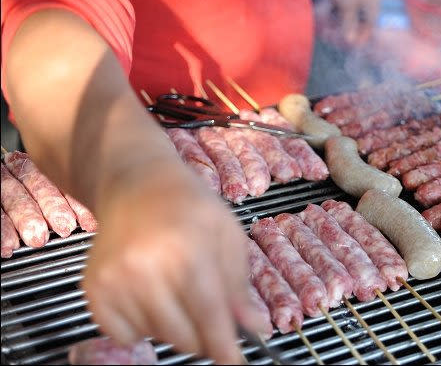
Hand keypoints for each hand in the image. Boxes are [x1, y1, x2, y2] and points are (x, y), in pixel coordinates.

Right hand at [82, 161, 262, 363]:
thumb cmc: (189, 206)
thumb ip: (239, 284)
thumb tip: (254, 327)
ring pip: (157, 337)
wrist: (137, 184)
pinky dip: (142, 326)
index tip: (234, 364)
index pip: (210, 315)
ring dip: (175, 325)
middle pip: (184, 335)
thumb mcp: (227, 234)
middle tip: (207, 312)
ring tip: (175, 287)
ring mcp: (115, 280)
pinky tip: (149, 294)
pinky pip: (124, 336)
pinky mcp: (93, 288)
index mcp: (187, 250)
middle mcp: (146, 267)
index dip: (225, 347)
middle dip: (204, 334)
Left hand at [325, 0, 379, 45]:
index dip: (359, 39)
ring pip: (346, 18)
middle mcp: (366, 4)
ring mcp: (355, 0)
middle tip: (330, 37)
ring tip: (324, 26)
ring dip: (335, 23)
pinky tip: (325, 13)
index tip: (347, 46)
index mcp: (372, 7)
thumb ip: (349, 25)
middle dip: (343, 31)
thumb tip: (350, 42)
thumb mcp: (347, 6)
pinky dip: (332, 13)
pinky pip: (339, 10)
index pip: (369, 29)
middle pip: (356, 25)